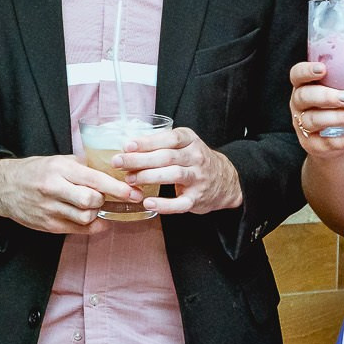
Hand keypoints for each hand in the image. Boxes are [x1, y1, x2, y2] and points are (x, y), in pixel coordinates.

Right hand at [0, 154, 138, 233]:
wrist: (3, 187)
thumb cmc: (35, 171)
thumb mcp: (57, 160)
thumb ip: (83, 165)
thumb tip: (113, 168)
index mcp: (60, 169)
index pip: (94, 179)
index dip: (117, 188)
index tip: (134, 192)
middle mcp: (54, 189)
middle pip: (91, 201)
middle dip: (105, 201)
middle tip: (111, 198)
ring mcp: (50, 209)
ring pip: (85, 217)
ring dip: (98, 214)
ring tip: (98, 207)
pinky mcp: (48, 225)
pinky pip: (77, 230)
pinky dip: (91, 227)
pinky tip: (95, 221)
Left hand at [120, 126, 242, 215]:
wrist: (225, 181)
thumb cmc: (194, 160)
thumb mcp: (184, 145)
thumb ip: (162, 143)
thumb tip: (128, 147)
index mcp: (190, 140)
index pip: (169, 138)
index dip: (147, 142)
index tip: (127, 146)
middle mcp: (196, 157)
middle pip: (166, 157)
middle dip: (140, 160)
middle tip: (118, 163)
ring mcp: (198, 178)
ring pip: (173, 175)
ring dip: (149, 177)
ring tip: (129, 179)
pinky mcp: (198, 198)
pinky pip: (180, 203)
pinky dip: (164, 205)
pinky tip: (148, 203)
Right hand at [288, 60, 343, 159]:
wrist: (334, 138)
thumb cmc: (341, 103)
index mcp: (305, 85)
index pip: (297, 74)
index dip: (306, 71)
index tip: (323, 69)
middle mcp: (298, 105)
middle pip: (304, 97)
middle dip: (326, 96)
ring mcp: (302, 126)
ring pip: (314, 121)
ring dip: (337, 118)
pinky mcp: (312, 145)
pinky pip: (325, 143)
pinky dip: (343, 140)